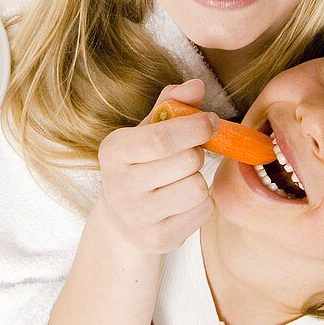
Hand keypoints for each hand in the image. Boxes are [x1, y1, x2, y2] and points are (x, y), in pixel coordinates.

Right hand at [95, 79, 216, 256]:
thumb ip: (172, 104)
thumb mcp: (147, 131)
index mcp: (112, 152)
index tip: (210, 121)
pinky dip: (201, 203)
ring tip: (182, 179)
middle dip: (197, 152)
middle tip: (189, 154)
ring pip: (197, 188)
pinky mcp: (159, 239)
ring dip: (199, 179)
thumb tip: (196, 85)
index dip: (193, 128)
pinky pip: (202, 211)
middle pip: (186, 161)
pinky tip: (183, 200)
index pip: (160, 138)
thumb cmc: (141, 164)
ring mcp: (137, 217)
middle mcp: (119, 186)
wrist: (123, 220)